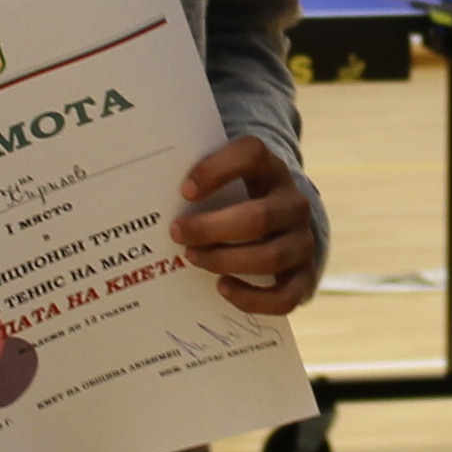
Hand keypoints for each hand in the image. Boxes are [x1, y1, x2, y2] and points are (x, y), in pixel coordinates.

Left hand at [174, 135, 322, 314]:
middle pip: (259, 217)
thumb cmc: (237, 199)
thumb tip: (147, 200)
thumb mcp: (226, 179)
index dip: (217, 169)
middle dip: (210, 228)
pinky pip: (285, 296)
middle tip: (176, 233)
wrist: (281, 224)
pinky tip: (222, 287)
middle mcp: (294, 203)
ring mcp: (302, 241)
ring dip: (224, 260)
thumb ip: (198, 183)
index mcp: (271, 170)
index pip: (253, 154)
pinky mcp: (304, 276)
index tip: (184, 190)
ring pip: (270, 257)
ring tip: (192, 257)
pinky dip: (251, 298)